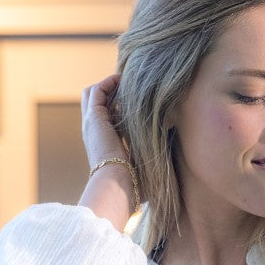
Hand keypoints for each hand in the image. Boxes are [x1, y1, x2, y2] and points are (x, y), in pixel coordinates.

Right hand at [78, 73, 136, 226]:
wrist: (116, 184)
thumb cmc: (132, 184)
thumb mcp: (143, 167)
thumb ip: (151, 158)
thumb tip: (173, 154)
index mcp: (102, 144)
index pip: (104, 117)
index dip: (116, 106)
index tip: (134, 101)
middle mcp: (93, 133)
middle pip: (93, 103)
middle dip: (109, 91)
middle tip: (128, 87)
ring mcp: (91, 125)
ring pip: (91, 94)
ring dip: (108, 85)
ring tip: (126, 80)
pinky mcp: (93, 118)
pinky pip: (96, 91)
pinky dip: (108, 83)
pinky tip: (123, 80)